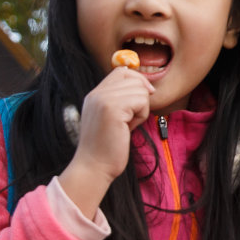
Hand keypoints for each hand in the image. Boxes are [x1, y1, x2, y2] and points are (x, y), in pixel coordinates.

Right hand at [60, 66, 154, 217]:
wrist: (94, 167)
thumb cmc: (106, 148)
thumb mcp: (111, 118)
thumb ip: (121, 101)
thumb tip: (146, 87)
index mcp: (95, 94)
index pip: (122, 71)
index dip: (137, 81)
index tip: (142, 99)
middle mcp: (97, 93)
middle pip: (133, 78)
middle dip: (141, 97)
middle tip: (132, 118)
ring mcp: (103, 99)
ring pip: (140, 89)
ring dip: (141, 108)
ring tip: (128, 125)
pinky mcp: (112, 109)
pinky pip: (141, 101)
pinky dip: (141, 116)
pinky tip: (129, 128)